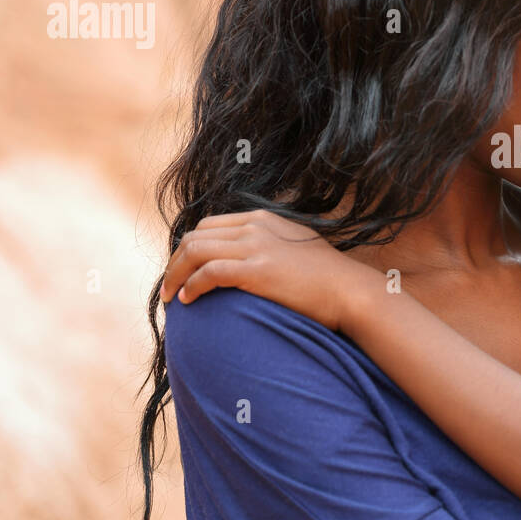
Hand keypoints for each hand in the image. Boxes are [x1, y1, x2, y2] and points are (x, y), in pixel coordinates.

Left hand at [161, 209, 378, 331]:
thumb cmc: (327, 279)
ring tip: (171, 297)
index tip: (182, 271)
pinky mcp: (258, 270)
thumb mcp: (296, 247)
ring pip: (195, 251)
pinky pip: (209, 273)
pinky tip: (189, 300)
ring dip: (175, 274)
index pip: (209, 225)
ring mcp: (257, 247)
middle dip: (175, 261)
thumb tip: (251, 262)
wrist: (350, 291)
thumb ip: (272, 245)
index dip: (188, 248)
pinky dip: (192, 285)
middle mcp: (255, 227)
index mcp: (263, 219)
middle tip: (169, 287)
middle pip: (196, 236)